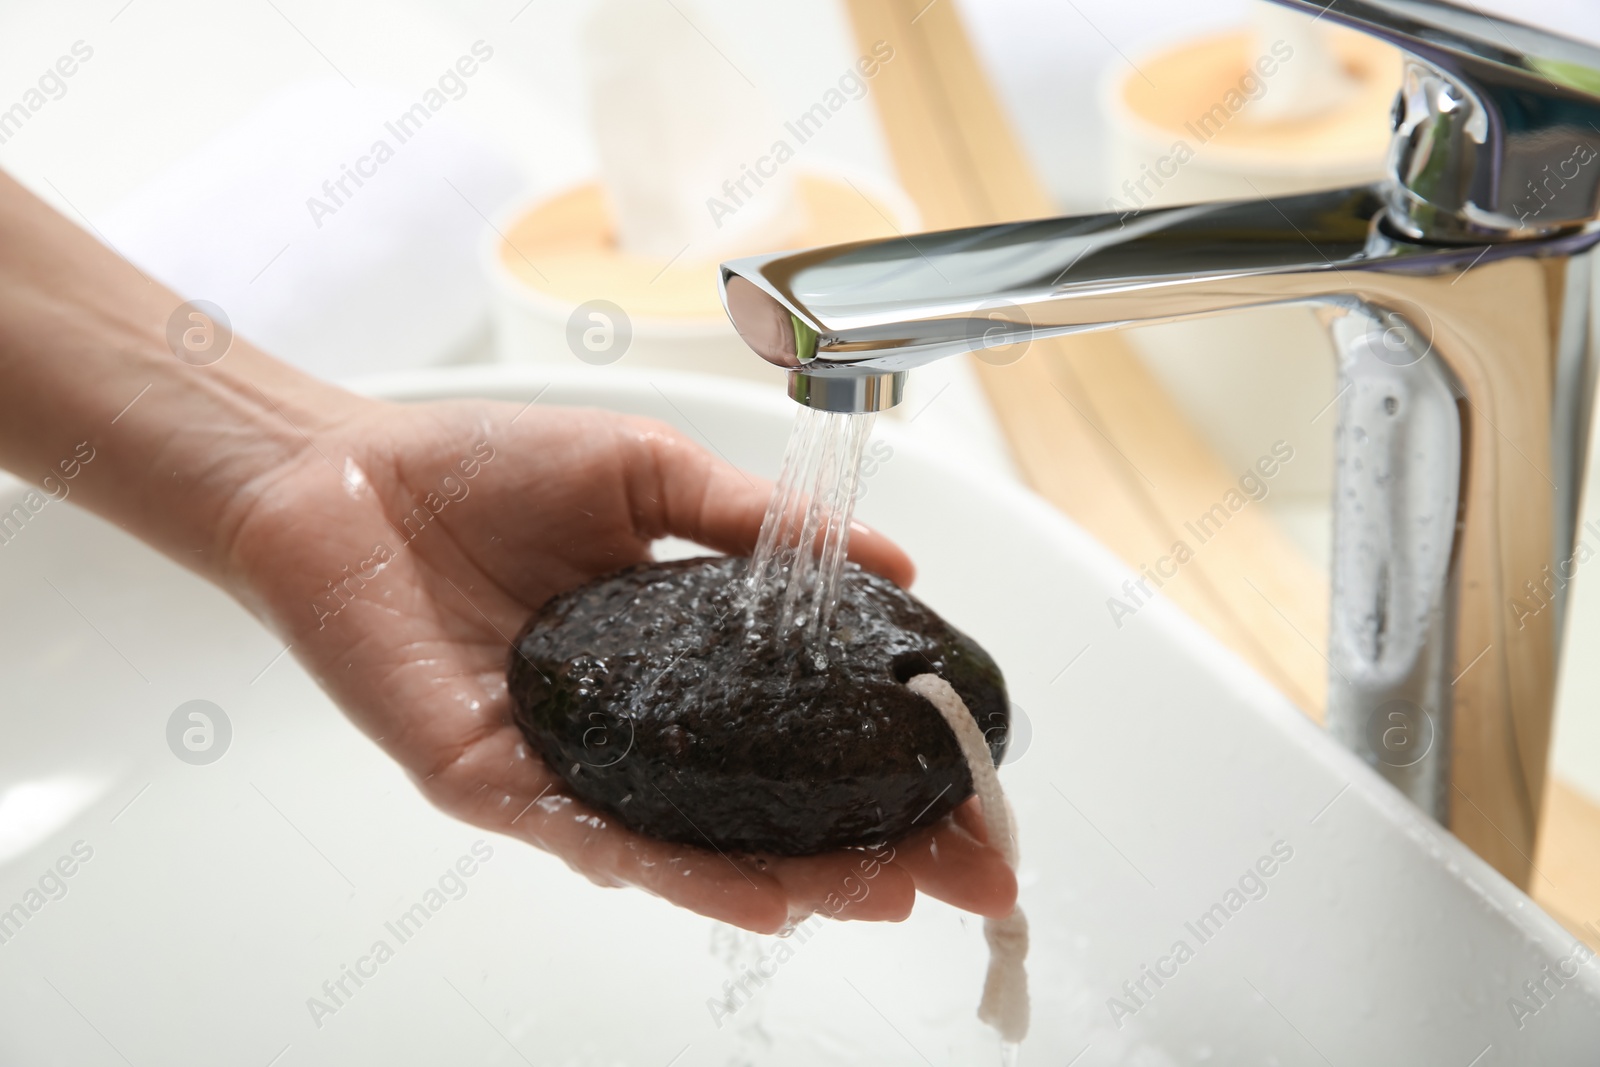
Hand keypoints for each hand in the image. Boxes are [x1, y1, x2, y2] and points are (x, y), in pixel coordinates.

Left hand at [221, 396, 1018, 932]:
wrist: (345, 476)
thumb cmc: (485, 466)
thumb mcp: (649, 473)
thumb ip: (757, 522)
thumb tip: (893, 556)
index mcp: (678, 658)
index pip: (802, 724)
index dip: (891, 758)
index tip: (977, 780)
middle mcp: (637, 728)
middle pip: (770, 808)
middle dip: (875, 847)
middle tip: (966, 875)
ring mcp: (572, 765)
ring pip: (699, 847)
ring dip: (803, 879)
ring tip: (890, 897)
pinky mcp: (500, 784)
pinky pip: (599, 839)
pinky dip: (682, 875)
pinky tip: (764, 899)